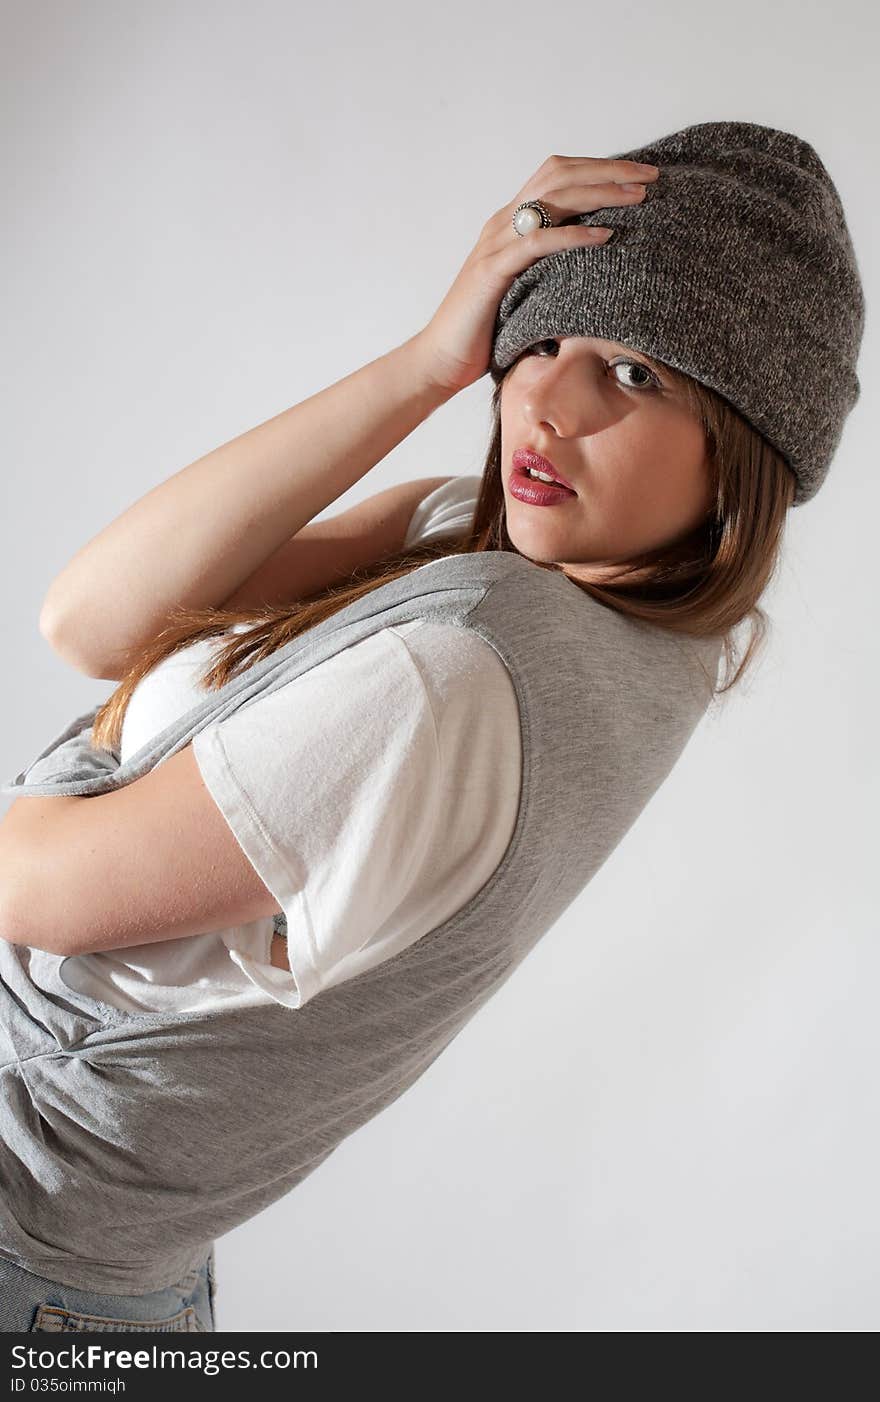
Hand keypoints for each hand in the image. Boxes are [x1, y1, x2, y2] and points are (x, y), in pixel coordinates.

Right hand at [412, 153, 659, 396]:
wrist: (440, 360)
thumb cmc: (485, 332)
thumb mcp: (525, 289)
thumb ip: (549, 268)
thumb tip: (595, 266)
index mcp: (509, 223)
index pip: (556, 174)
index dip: (598, 167)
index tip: (639, 173)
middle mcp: (502, 224)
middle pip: (558, 174)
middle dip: (608, 170)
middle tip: (651, 175)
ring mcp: (496, 244)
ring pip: (552, 199)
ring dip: (600, 192)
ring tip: (638, 196)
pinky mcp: (493, 271)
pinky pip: (538, 242)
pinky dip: (575, 235)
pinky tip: (605, 235)